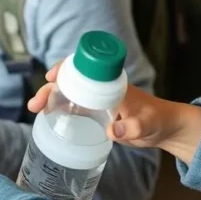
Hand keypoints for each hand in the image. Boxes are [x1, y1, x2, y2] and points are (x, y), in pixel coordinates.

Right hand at [27, 61, 200, 164]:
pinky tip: (47, 117)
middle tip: (36, 104)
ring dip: (50, 98)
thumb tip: (113, 131)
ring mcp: (97, 99)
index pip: (84, 68)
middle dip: (50, 89)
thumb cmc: (158, 120)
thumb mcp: (147, 125)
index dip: (64, 70)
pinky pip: (73, 106)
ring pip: (68, 93)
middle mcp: (101, 88)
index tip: (51, 78)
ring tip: (35, 110)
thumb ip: (133, 128)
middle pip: (69, 81)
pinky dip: (58, 108)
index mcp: (111, 83)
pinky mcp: (96, 112)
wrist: (165, 128)